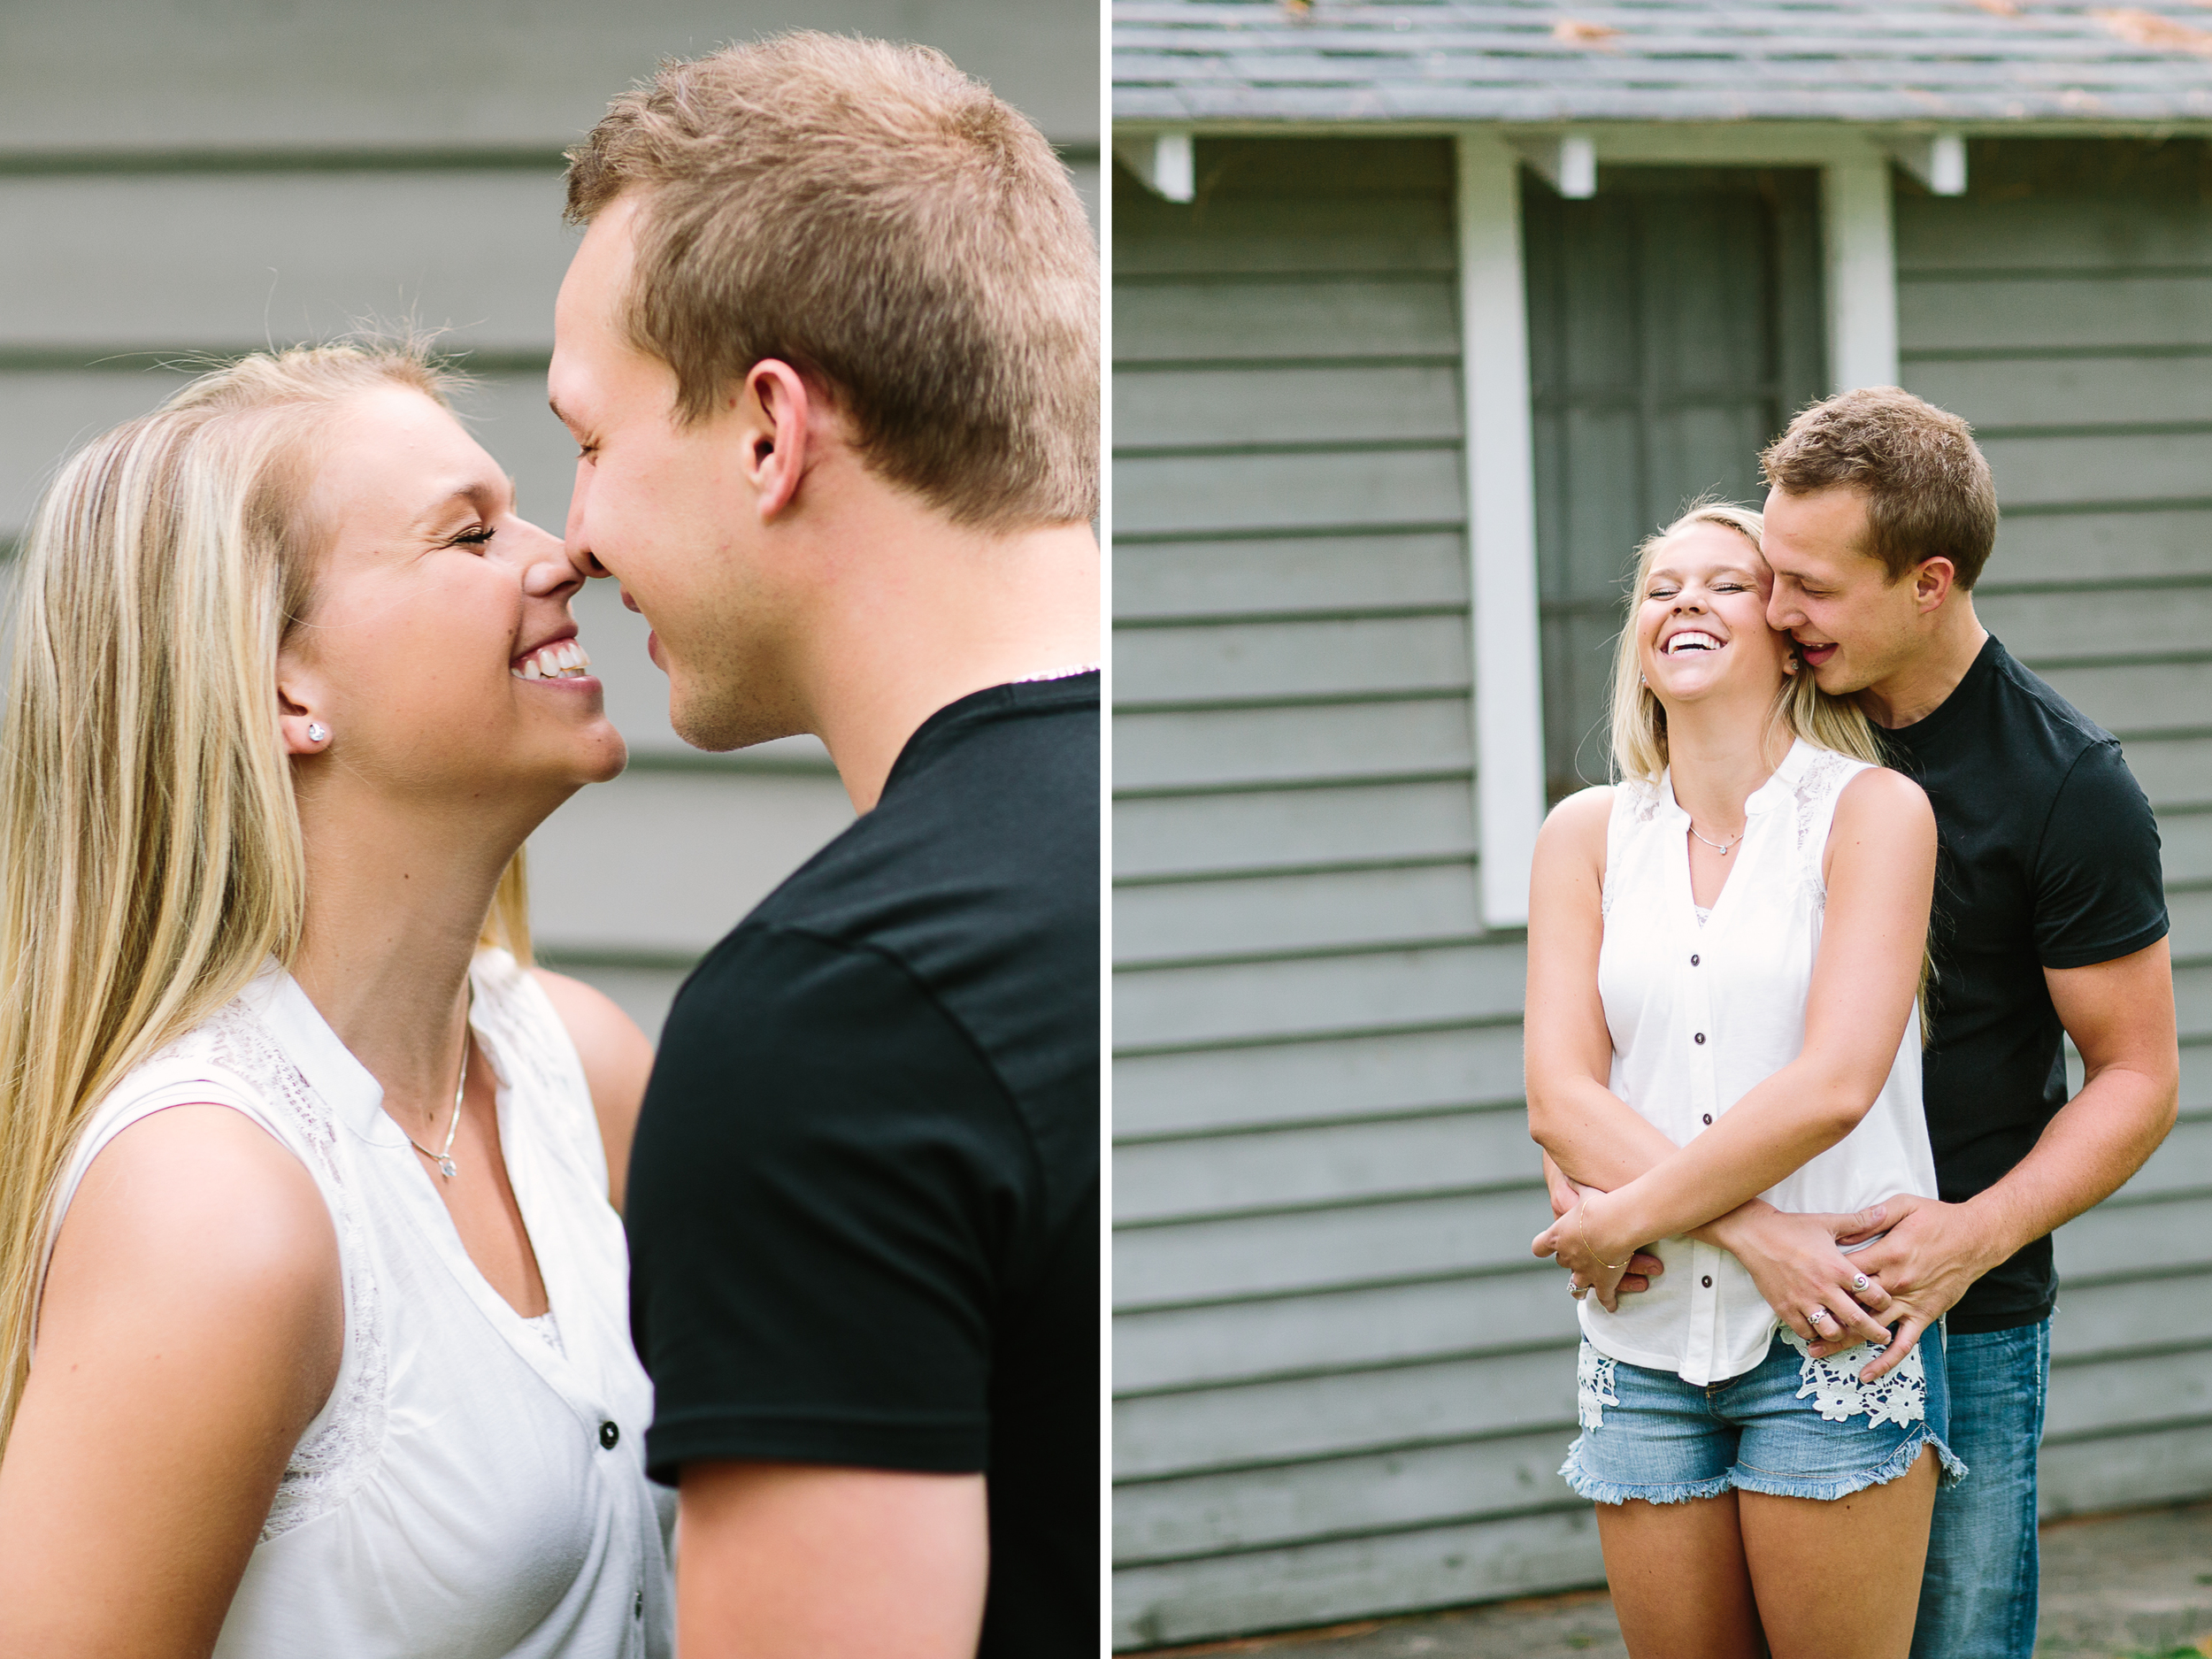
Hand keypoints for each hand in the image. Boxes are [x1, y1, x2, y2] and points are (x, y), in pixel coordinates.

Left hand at [1533, 1192, 1644, 1311]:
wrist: (1616, 1224)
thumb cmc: (1599, 1204)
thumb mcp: (1584, 1190)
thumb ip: (1575, 1184)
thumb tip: (1569, 1171)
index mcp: (1558, 1236)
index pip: (1539, 1247)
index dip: (1542, 1247)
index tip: (1544, 1248)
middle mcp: (1567, 1256)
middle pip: (1561, 1263)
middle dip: (1569, 1260)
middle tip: (1578, 1258)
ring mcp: (1584, 1273)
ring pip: (1577, 1287)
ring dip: (1581, 1287)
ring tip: (1585, 1290)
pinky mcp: (1604, 1284)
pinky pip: (1605, 1298)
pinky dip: (1608, 1302)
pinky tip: (1611, 1305)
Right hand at [1707, 1201, 1896, 1352]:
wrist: (1753, 1234)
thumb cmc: (1792, 1227)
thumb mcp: (1827, 1222)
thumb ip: (1858, 1221)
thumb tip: (1883, 1212)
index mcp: (1837, 1267)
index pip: (1872, 1293)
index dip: (1884, 1301)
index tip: (1885, 1303)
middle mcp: (1823, 1287)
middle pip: (1857, 1319)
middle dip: (1875, 1332)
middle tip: (1883, 1336)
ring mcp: (1802, 1300)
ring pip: (1831, 1331)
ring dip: (1842, 1334)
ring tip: (1846, 1331)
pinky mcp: (1784, 1307)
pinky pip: (1804, 1331)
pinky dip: (1814, 1332)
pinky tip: (1818, 1327)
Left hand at [1818, 1192, 1999, 1380]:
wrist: (1977, 1237)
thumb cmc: (1938, 1218)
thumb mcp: (1903, 1206)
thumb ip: (1872, 1217)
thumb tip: (1846, 1228)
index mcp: (1888, 1254)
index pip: (1846, 1272)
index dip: (1823, 1279)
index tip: (1801, 1283)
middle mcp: (1896, 1283)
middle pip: (1853, 1304)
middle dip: (1824, 1316)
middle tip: (1797, 1327)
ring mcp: (1910, 1302)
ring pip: (1871, 1327)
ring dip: (1843, 1341)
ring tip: (1817, 1351)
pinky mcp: (1924, 1315)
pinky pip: (1904, 1343)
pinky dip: (1886, 1360)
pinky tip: (1868, 1373)